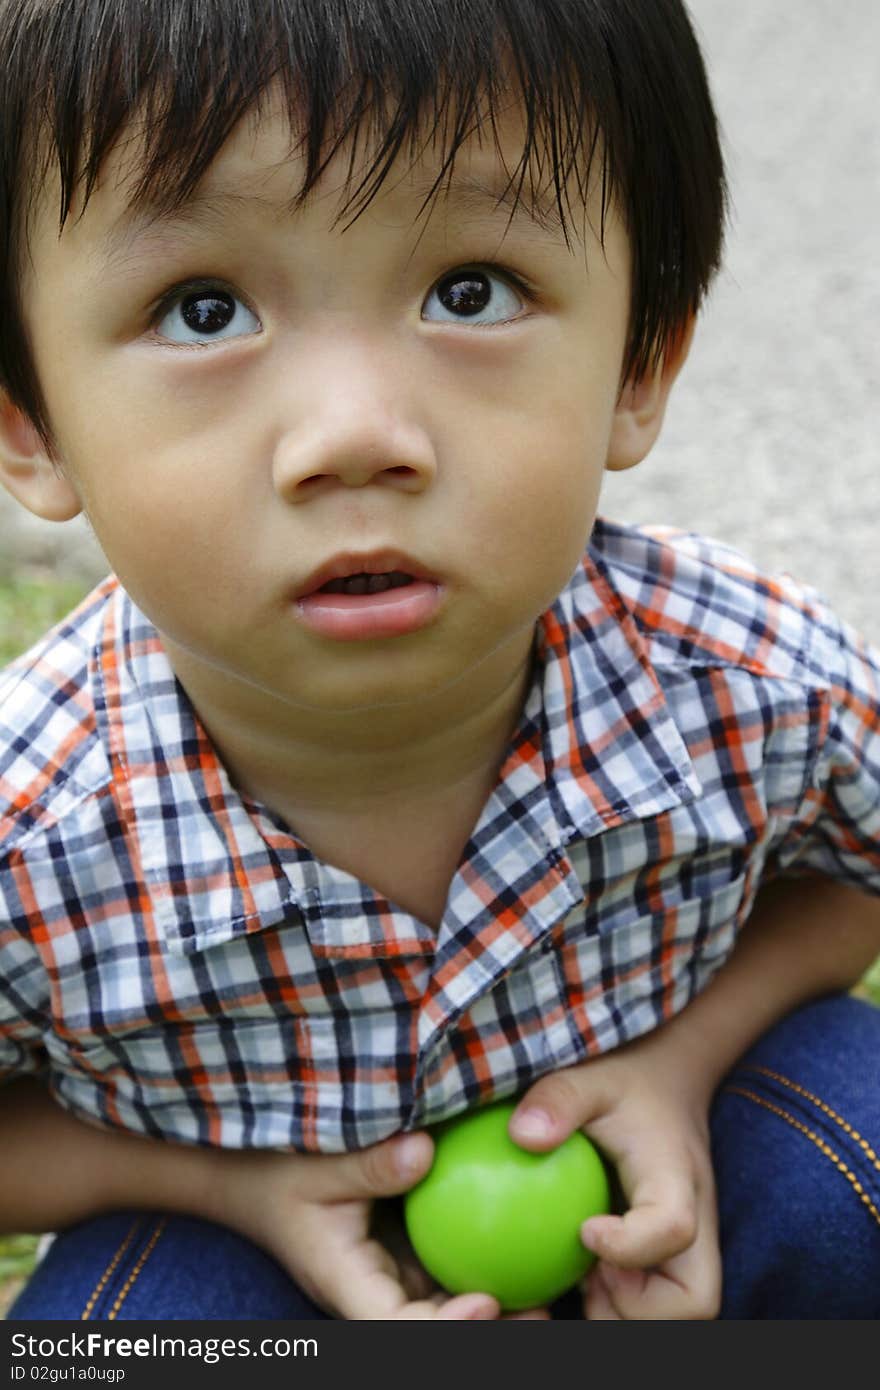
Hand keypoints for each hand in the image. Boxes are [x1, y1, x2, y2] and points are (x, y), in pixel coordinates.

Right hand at [209, 1131, 547, 1318]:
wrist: (246, 1178)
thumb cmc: (276, 1169)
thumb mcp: (316, 1164)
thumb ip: (368, 1163)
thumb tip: (426, 1151)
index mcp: (345, 1281)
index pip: (395, 1325)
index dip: (444, 1328)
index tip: (487, 1304)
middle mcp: (369, 1290)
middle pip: (428, 1328)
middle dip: (483, 1331)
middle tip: (540, 1313)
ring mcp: (384, 1277)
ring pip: (439, 1305)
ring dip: (489, 1309)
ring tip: (547, 1295)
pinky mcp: (397, 1256)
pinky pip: (439, 1271)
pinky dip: (476, 1266)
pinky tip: (521, 1245)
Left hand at [509, 1035, 721, 1319]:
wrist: (667, 1081)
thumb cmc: (624, 1081)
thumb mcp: (589, 1077)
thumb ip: (558, 1098)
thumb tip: (521, 1136)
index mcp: (676, 1177)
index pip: (673, 1228)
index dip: (631, 1247)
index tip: (585, 1231)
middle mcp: (696, 1222)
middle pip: (695, 1301)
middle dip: (640, 1310)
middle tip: (591, 1274)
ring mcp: (688, 1247)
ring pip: (678, 1314)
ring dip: (624, 1311)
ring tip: (584, 1275)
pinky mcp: (671, 1259)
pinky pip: (654, 1305)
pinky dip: (617, 1304)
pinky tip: (580, 1272)